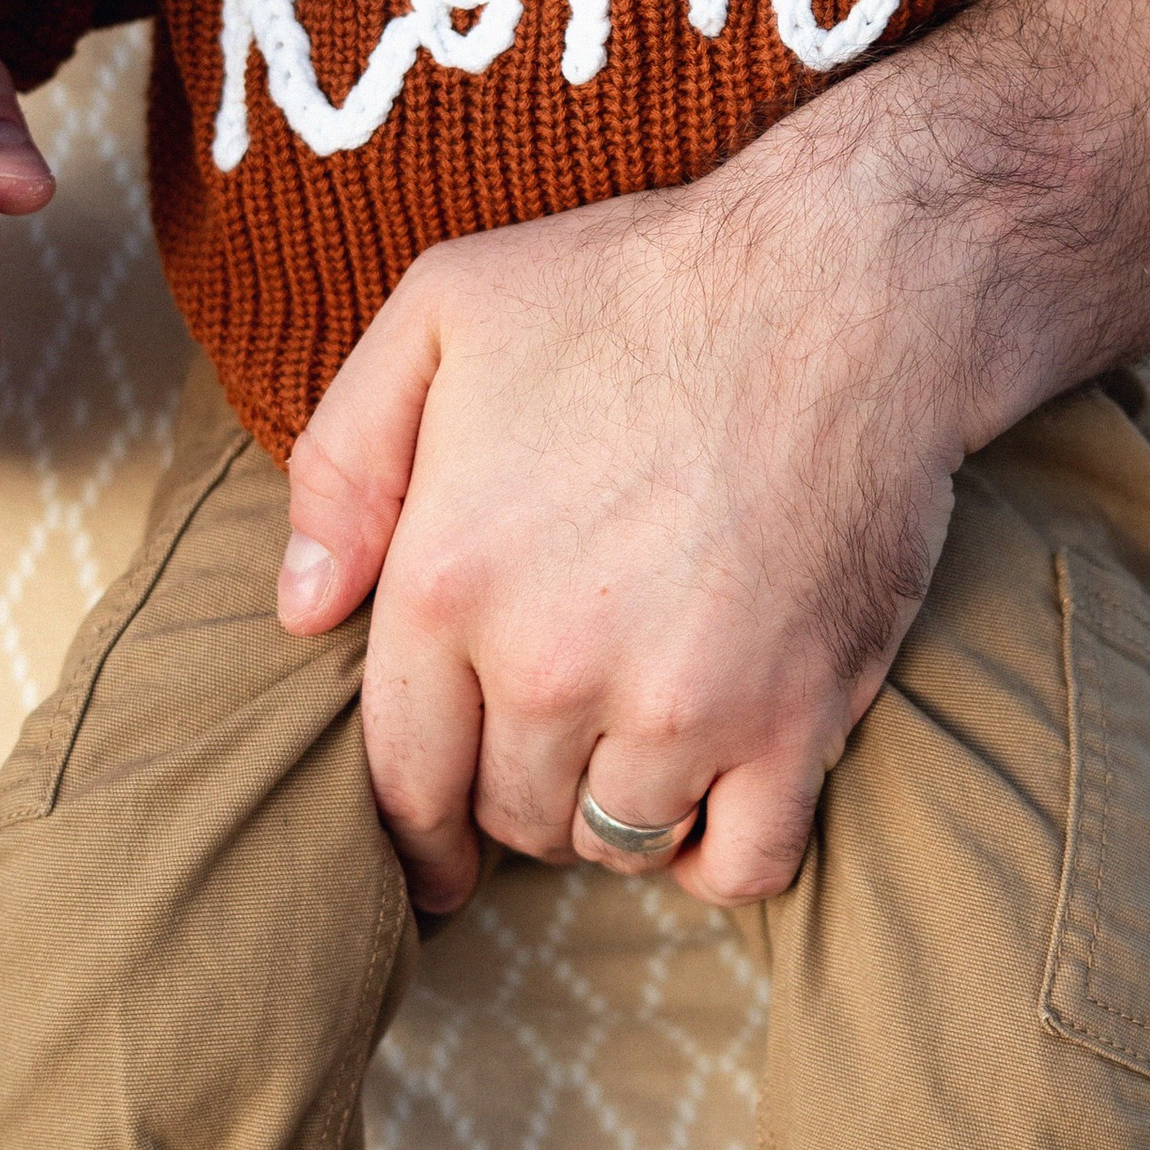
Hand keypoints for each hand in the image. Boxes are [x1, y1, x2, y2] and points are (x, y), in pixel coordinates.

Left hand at [278, 159, 962, 920]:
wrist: (847, 284)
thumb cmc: (638, 284)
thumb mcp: (441, 313)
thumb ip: (344, 461)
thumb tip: (302, 611)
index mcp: (450, 577)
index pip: (404, 773)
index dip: (416, 837)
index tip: (435, 865)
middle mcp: (551, 664)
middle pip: (511, 813)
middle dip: (520, 794)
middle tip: (558, 742)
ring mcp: (679, 704)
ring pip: (614, 843)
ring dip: (614, 818)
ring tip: (633, 751)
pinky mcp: (797, 717)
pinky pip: (742, 865)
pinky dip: (720, 855)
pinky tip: (716, 799)